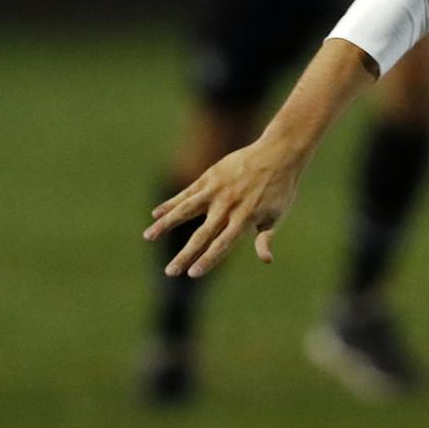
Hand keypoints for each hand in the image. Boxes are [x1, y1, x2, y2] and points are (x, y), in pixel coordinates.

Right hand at [146, 137, 308, 276]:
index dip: (207, 260)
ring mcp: (215, 191)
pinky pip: (187, 193)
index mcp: (244, 219)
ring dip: (165, 225)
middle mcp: (227, 207)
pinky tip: (156, 214)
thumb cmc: (280, 188)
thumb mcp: (277, 215)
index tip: (192, 274)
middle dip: (185, 255)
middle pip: (201, 236)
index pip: (222, 245)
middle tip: (170, 272)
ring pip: (185, 210)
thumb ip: (265, 238)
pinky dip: (171, 203)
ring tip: (148, 236)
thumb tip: (266, 260)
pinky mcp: (210, 177)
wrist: (278, 153)